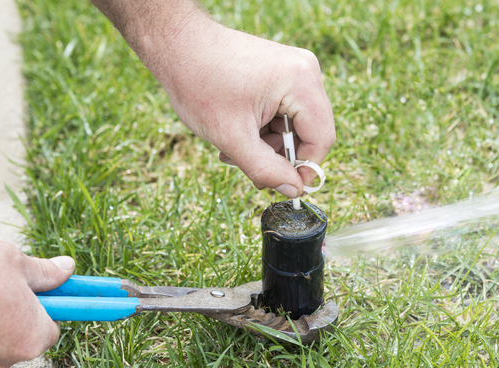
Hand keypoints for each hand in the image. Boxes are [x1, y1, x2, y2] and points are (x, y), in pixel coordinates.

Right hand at [0, 236, 74, 367]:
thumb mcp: (13, 262)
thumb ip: (45, 272)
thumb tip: (67, 268)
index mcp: (31, 337)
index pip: (53, 328)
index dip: (49, 306)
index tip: (45, 292)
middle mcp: (5, 360)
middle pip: (22, 336)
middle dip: (15, 311)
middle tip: (0, 283)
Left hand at [90, 0, 335, 197]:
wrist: (177, 45)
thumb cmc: (199, 83)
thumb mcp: (232, 137)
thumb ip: (266, 169)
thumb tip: (294, 191)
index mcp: (301, 82)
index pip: (321, 138)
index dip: (305, 168)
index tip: (284, 187)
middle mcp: (305, 72)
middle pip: (309, 132)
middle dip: (278, 155)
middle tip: (248, 168)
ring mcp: (294, 69)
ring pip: (293, 125)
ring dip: (266, 144)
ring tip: (232, 149)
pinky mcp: (281, 72)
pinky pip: (284, 111)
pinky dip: (262, 128)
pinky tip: (236, 131)